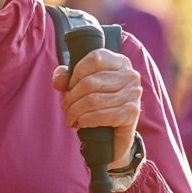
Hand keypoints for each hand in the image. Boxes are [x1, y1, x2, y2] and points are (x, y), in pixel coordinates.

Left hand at [52, 50, 141, 167]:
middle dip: (71, 97)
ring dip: (76, 111)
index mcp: (118, 61)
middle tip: (65, 108)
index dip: (75, 75)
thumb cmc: (97, 103)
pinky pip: (101, 115)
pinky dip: (86, 120)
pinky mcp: (132, 112)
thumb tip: (59, 82)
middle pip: (90, 82)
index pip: (94, 60)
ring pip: (93, 100)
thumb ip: (66, 77)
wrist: (115, 133)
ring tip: (71, 117)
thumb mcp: (79, 85)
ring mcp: (133, 93)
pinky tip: (82, 123)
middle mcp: (130, 75)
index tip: (69, 88)